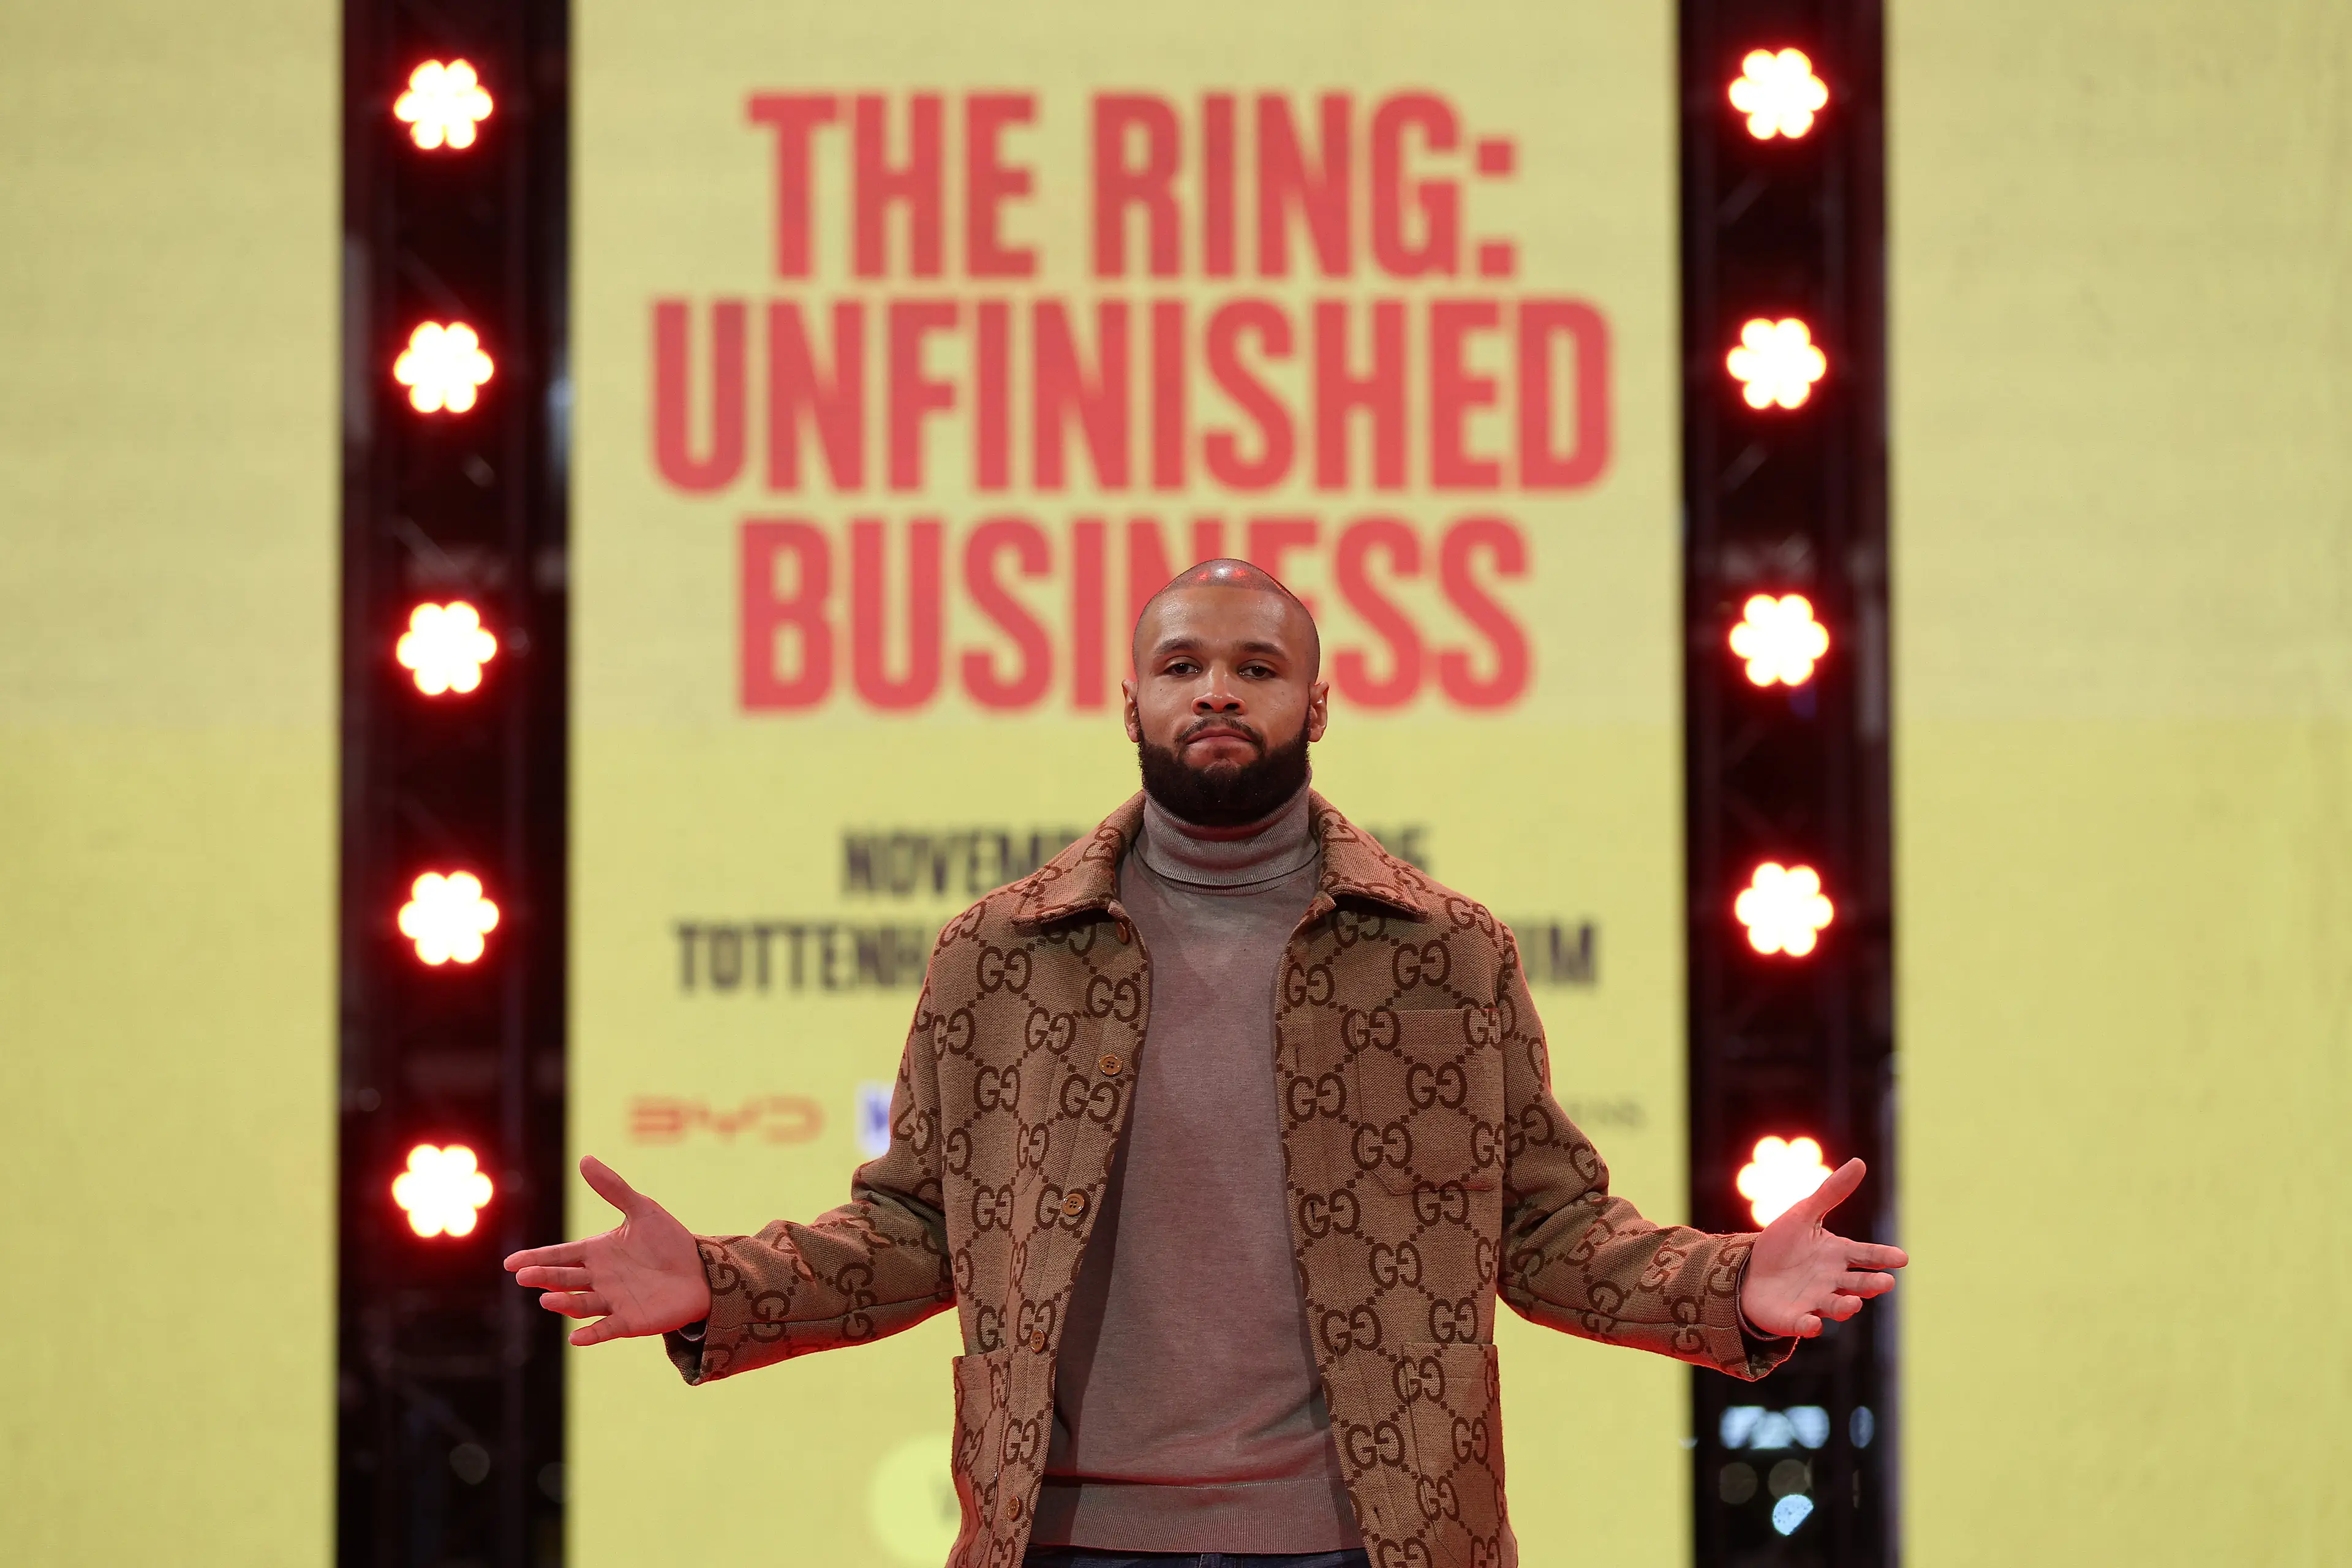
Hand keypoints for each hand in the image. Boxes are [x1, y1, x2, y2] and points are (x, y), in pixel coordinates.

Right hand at [503, 1156, 712, 1346]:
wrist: (702, 1270)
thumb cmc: (668, 1241)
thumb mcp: (642, 1210)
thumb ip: (613, 1188)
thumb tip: (584, 1158)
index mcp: (597, 1252)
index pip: (559, 1255)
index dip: (535, 1258)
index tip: (510, 1263)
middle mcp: (599, 1279)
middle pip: (564, 1279)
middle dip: (544, 1278)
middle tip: (524, 1276)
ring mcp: (612, 1301)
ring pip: (581, 1304)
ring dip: (564, 1303)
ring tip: (546, 1299)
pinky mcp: (630, 1321)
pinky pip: (606, 1329)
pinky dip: (591, 1334)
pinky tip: (576, 1337)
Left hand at [1738, 1158, 1907, 1338]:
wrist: (1750, 1272)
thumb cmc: (1783, 1244)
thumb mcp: (1804, 1214)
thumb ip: (1831, 1192)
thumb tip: (1860, 1162)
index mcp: (1838, 1256)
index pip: (1866, 1255)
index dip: (1883, 1257)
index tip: (1901, 1258)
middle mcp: (1833, 1281)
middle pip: (1858, 1284)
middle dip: (1872, 1285)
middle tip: (1885, 1282)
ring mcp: (1815, 1302)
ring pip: (1836, 1306)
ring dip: (1846, 1306)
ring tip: (1854, 1303)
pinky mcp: (1794, 1319)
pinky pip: (1804, 1325)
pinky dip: (1809, 1326)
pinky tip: (1812, 1325)